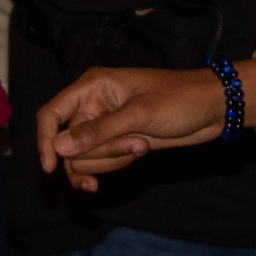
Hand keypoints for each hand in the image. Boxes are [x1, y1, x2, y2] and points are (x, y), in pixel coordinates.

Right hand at [38, 66, 229, 191]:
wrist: (211, 109)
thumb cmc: (179, 99)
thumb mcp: (139, 115)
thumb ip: (98, 133)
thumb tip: (58, 149)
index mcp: (92, 86)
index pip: (51, 114)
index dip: (45, 141)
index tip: (51, 168)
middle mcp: (92, 105)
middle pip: (68, 144)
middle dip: (99, 152)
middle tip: (134, 143)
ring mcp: (104, 126)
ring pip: (84, 158)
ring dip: (112, 159)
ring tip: (142, 145)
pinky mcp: (117, 142)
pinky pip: (101, 163)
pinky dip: (115, 165)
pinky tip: (137, 154)